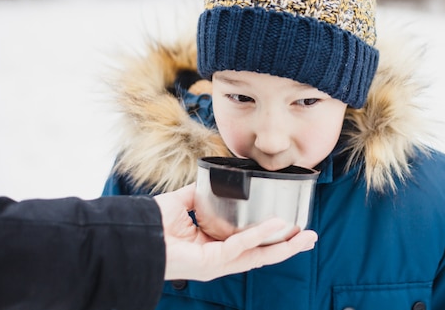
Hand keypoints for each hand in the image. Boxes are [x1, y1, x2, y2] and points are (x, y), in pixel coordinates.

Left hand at [154, 183, 317, 280]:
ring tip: (306, 236)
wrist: (135, 233)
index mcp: (214, 246)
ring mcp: (217, 264)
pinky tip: (278, 225)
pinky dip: (261, 235)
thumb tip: (214, 180)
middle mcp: (218, 258)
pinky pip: (241, 247)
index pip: (249, 245)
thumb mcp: (183, 202)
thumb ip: (200, 194)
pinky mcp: (212, 263)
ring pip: (258, 256)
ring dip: (284, 246)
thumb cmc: (153, 224)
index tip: (290, 226)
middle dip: (287, 247)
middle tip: (309, 237)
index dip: (271, 238)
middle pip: (261, 255)